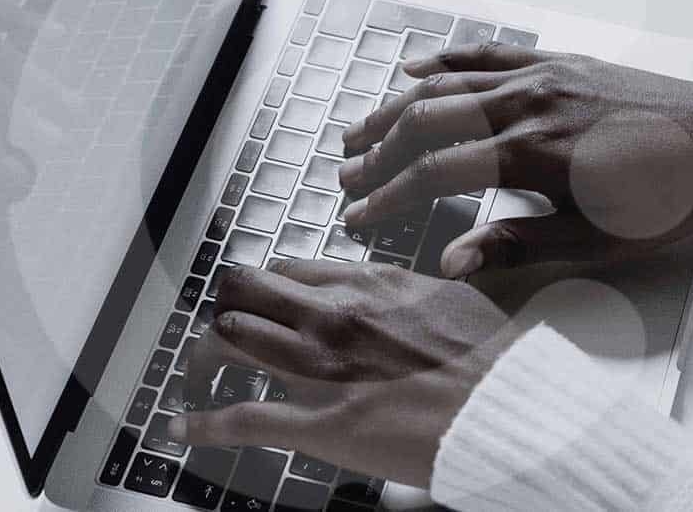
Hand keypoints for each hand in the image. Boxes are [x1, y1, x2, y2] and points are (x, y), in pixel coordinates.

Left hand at [170, 260, 519, 487]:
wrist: (510, 407)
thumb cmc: (493, 359)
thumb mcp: (455, 297)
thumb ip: (412, 289)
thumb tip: (403, 286)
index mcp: (370, 283)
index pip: (290, 267)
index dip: (264, 281)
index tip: (256, 291)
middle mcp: (335, 316)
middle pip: (249, 292)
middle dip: (227, 304)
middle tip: (221, 318)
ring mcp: (322, 369)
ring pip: (235, 342)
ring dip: (210, 351)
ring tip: (199, 362)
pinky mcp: (321, 423)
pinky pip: (245, 420)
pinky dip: (205, 424)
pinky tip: (181, 424)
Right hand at [338, 44, 692, 275]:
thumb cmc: (670, 199)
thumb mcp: (598, 241)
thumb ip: (517, 246)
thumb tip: (449, 260)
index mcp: (533, 156)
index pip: (433, 173)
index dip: (387, 197)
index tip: (358, 216)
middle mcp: (526, 105)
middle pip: (424, 120)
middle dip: (377, 150)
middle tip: (345, 176)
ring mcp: (540, 75)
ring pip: (444, 83)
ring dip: (394, 106)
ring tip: (358, 130)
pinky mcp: (557, 60)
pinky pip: (485, 54)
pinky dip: (442, 60)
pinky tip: (412, 68)